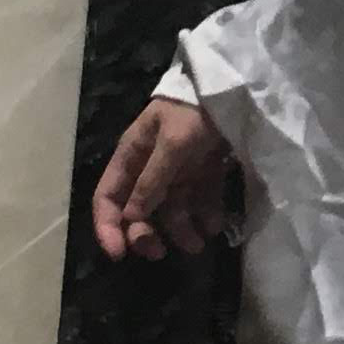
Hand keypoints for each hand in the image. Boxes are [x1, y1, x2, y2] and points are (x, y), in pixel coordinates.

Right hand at [92, 98, 228, 261]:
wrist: (235, 89)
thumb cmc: (195, 112)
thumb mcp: (172, 144)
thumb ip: (152, 181)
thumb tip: (132, 217)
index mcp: (132, 155)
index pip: (107, 197)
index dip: (107, 226)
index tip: (118, 254)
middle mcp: (151, 167)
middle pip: (138, 210)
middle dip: (145, 234)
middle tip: (160, 254)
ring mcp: (179, 171)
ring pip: (171, 210)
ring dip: (180, 231)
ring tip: (198, 244)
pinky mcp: (205, 172)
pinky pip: (200, 202)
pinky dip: (205, 216)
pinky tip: (215, 225)